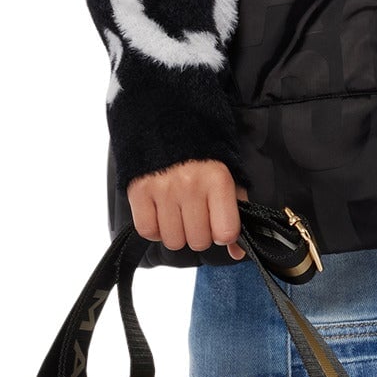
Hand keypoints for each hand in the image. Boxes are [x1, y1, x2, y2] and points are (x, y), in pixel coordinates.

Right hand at [126, 158, 248, 258]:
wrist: (166, 122)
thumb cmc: (202, 156)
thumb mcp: (227, 178)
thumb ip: (236, 215)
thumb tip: (237, 254)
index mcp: (218, 180)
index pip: (225, 233)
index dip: (222, 234)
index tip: (218, 222)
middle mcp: (190, 185)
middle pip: (198, 241)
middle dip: (198, 233)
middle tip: (195, 213)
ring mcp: (162, 189)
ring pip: (173, 241)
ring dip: (176, 232)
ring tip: (177, 211)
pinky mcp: (138, 191)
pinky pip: (148, 231)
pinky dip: (154, 227)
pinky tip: (160, 211)